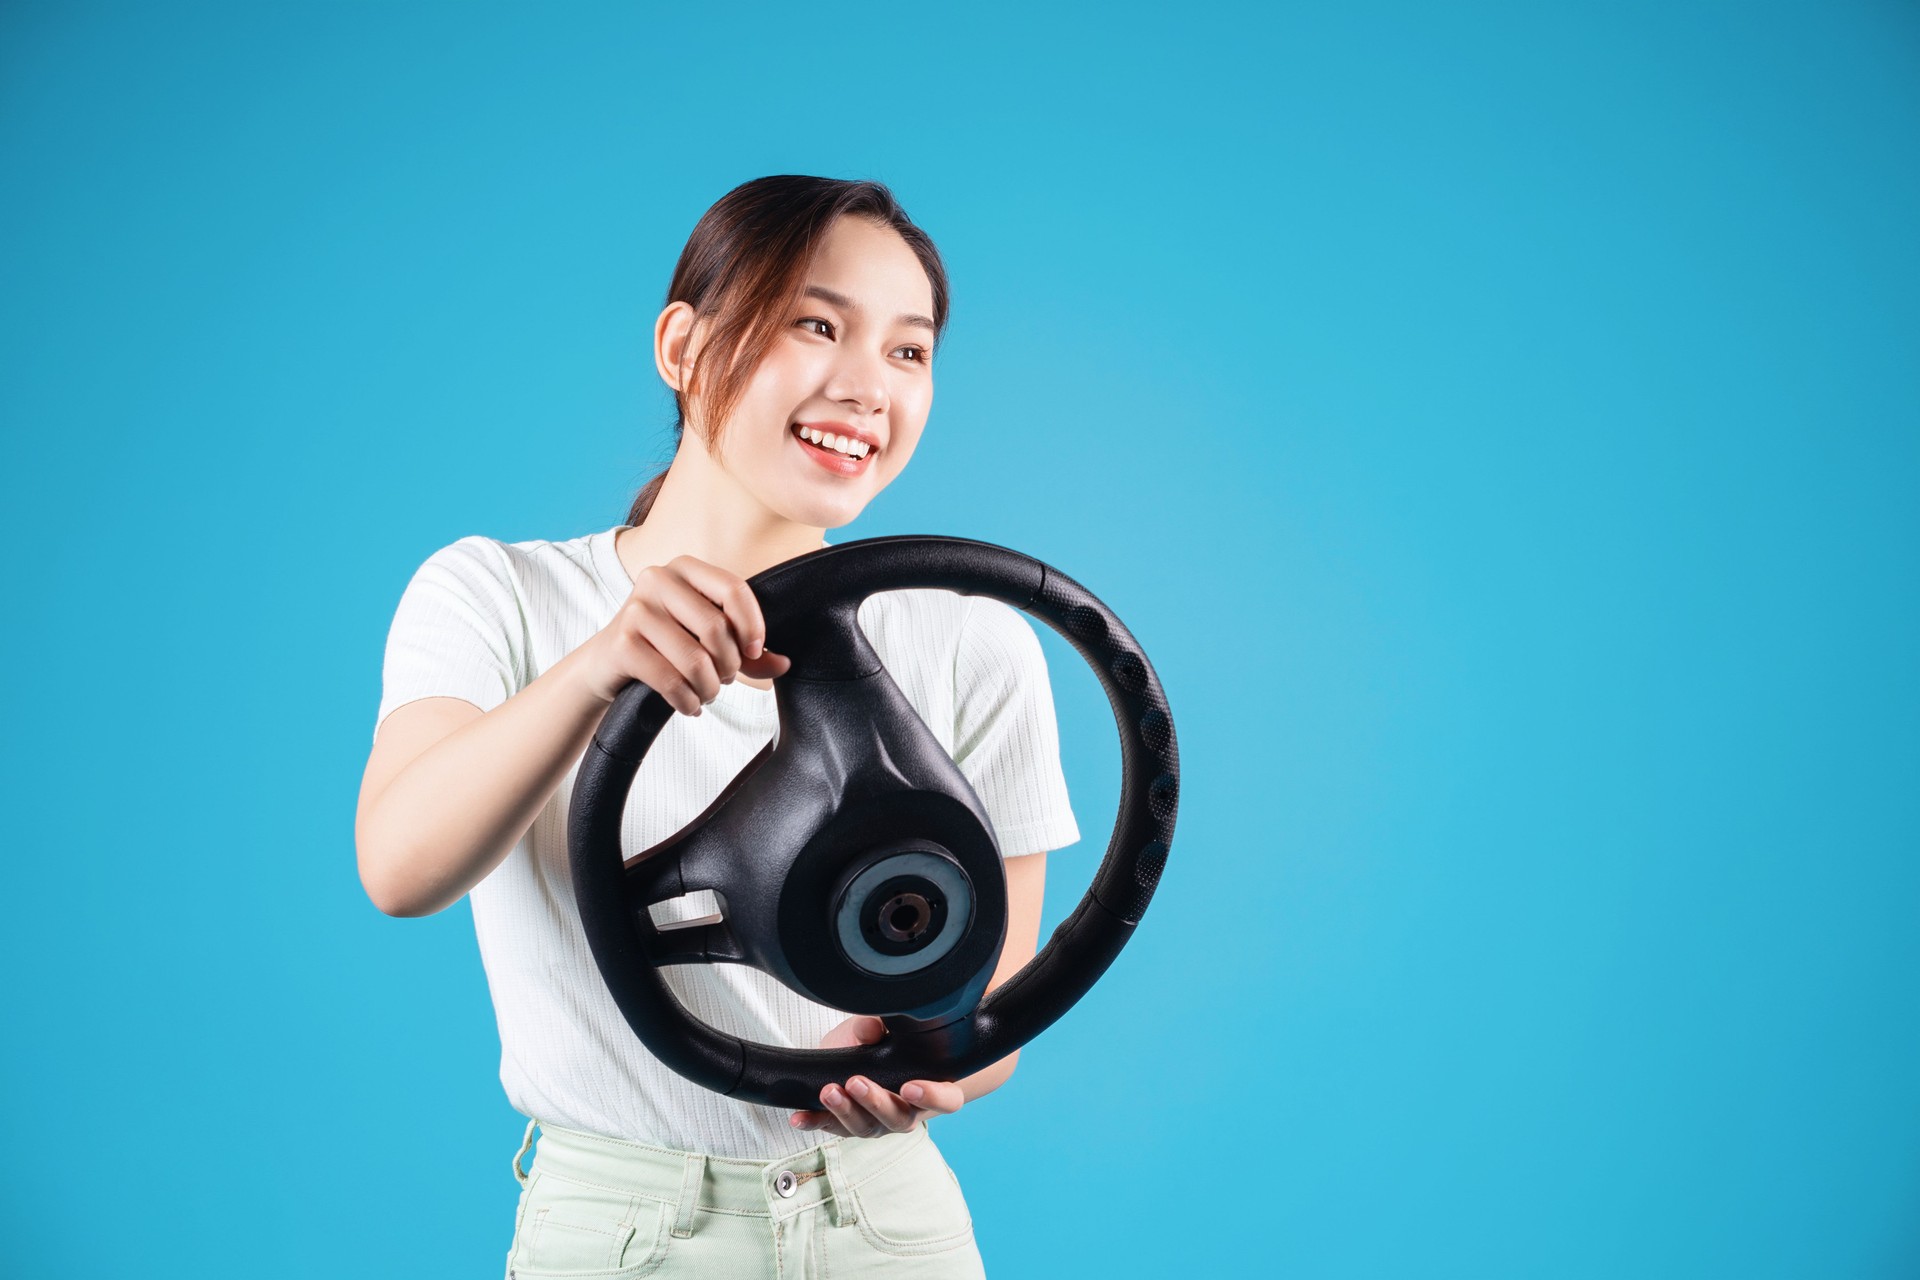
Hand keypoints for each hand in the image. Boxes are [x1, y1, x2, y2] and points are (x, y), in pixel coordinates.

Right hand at [578, 554, 791, 709]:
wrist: (607, 664)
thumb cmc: (667, 646)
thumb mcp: (708, 641)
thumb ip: (749, 652)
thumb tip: (785, 664)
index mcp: (685, 569)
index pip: (733, 589)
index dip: (753, 625)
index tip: (755, 652)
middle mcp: (657, 579)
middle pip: (716, 629)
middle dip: (728, 666)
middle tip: (723, 679)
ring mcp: (635, 609)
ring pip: (695, 660)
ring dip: (709, 688)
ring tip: (707, 694)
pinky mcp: (622, 643)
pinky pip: (671, 681)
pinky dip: (688, 701)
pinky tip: (690, 706)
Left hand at [787, 1015, 965, 1138]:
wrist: (853, 1052)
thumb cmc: (880, 1039)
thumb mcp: (879, 1027)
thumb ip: (876, 1026)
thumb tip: (869, 1028)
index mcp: (929, 1087)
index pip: (947, 1100)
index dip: (934, 1097)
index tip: (911, 1086)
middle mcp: (906, 1112)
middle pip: (899, 1118)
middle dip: (876, 1102)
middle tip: (856, 1081)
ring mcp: (877, 1123)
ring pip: (866, 1127)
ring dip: (844, 1111)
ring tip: (828, 1091)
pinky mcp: (847, 1125)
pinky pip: (831, 1128)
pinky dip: (814, 1122)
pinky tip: (799, 1118)